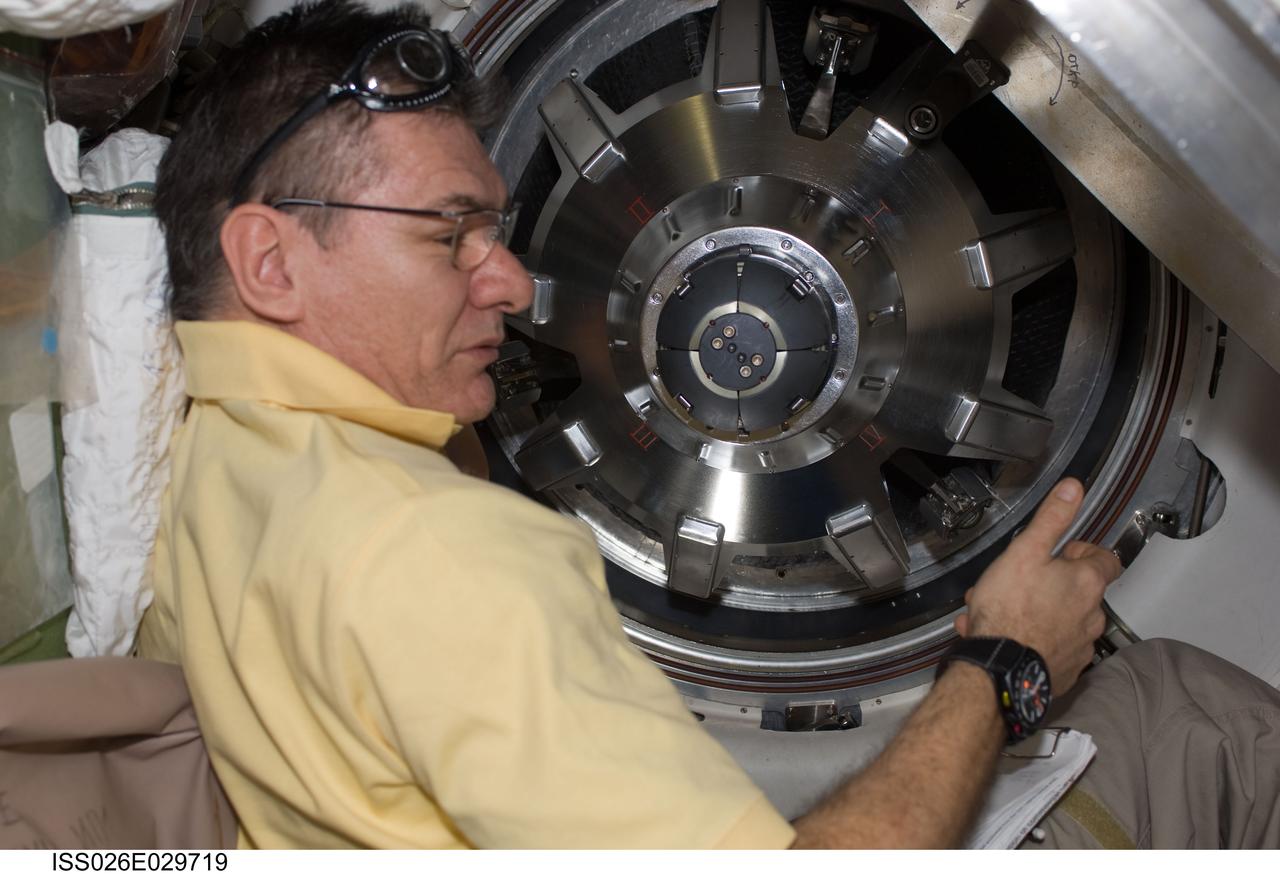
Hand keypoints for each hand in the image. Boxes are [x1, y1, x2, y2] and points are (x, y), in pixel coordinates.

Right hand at [954, 478, 1121, 695]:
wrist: (1000, 671)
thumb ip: (1052, 519)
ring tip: (999, 612)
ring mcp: (1081, 647)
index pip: (1105, 559)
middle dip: (1050, 584)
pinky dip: (1033, 640)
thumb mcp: (1025, 552)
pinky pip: (1052, 648)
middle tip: (1017, 583)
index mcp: (1087, 583)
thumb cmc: (1010, 610)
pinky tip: (1004, 637)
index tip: (1058, 553)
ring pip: (1062, 620)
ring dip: (1037, 613)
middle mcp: (1092, 616)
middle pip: (1080, 591)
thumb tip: (1073, 488)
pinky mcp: (1065, 671)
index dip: (1081, 551)